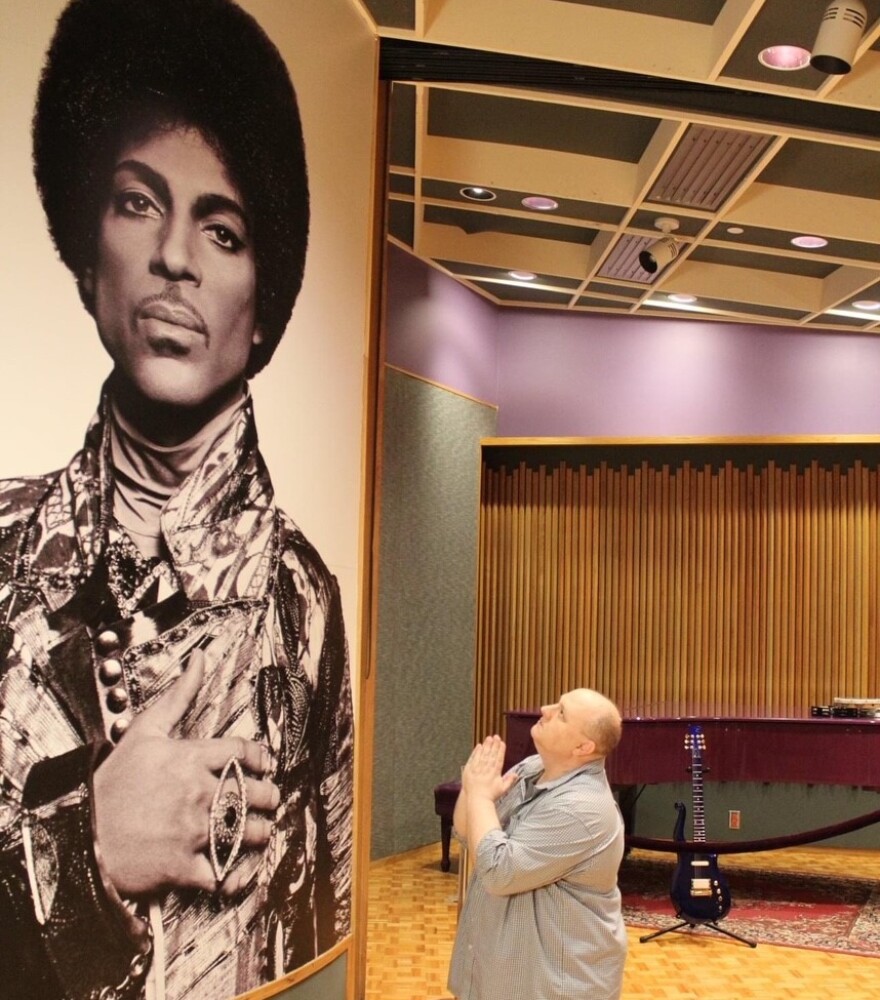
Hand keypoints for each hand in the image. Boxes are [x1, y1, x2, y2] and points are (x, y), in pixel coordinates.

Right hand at [93, 650, 278, 897]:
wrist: (76, 833)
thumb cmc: (111, 783)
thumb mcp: (144, 731)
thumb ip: (179, 694)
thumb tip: (202, 658)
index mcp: (191, 758)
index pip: (245, 752)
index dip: (261, 760)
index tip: (262, 767)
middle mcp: (197, 793)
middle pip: (257, 794)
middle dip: (267, 799)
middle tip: (265, 802)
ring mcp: (191, 831)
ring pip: (250, 834)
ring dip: (259, 834)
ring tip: (255, 833)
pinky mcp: (182, 867)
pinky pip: (224, 874)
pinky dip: (234, 875)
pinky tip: (234, 868)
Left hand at [461, 735, 517, 802]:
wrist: (477, 800)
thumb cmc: (490, 796)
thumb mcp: (502, 789)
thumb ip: (509, 780)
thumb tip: (516, 774)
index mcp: (495, 773)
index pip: (499, 758)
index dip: (500, 750)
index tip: (502, 742)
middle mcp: (486, 769)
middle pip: (491, 754)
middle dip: (494, 744)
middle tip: (495, 736)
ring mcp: (477, 769)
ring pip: (482, 755)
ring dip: (486, 746)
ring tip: (488, 738)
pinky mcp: (469, 770)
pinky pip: (473, 759)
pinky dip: (476, 752)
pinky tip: (478, 746)